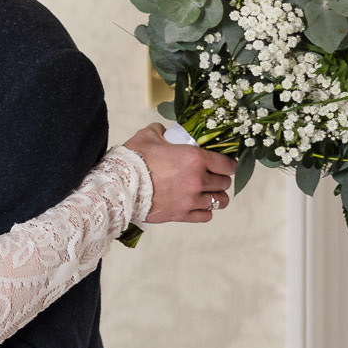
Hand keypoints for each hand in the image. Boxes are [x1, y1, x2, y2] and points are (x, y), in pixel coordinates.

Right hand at [123, 122, 237, 223]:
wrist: (119, 187)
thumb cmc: (133, 160)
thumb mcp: (148, 135)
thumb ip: (162, 131)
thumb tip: (165, 132)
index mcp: (195, 158)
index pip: (227, 164)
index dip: (228, 164)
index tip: (224, 164)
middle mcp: (198, 180)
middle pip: (224, 183)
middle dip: (220, 179)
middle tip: (212, 177)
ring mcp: (191, 199)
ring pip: (219, 201)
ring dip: (215, 196)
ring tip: (208, 193)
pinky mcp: (181, 214)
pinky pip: (206, 216)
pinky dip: (204, 211)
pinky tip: (197, 205)